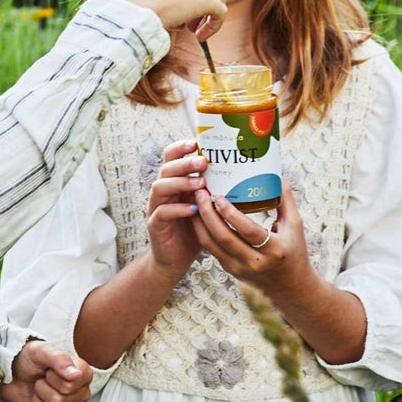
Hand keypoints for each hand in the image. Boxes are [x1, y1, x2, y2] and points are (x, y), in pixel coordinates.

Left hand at [0, 340, 93, 401]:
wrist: (15, 373)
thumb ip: (59, 359)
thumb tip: (76, 375)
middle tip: (40, 381)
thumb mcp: (40, 351)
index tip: (48, 370)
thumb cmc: (30, 360)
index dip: (50, 378)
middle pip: (58, 401)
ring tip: (38, 392)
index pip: (67, 385)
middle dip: (41, 390)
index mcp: (83, 374)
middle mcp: (83, 393)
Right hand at [105, 0, 227, 35]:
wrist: (124, 13)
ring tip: (194, 32)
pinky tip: (200, 37)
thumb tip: (181, 9)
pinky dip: (214, 25)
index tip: (181, 13)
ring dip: (209, 15)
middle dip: (202, 5)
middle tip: (189, 25)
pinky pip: (220, 12)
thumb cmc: (127, 8)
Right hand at [147, 138, 207, 279]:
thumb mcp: (206, 206)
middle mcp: (163, 192)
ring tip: (200, 183)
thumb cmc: (194, 230)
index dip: (180, 147)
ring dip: (180, 182)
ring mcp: (156, 208)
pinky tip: (193, 209)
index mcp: (174, 183)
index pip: (170, 157)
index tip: (196, 142)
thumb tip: (246, 174)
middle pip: (165, 168)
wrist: (175, 259)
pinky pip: (162, 212)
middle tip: (203, 162)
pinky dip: (177, 208)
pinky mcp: (155, 225)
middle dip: (184, 162)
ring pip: (159, 187)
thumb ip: (215, 190)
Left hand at [192, 188, 313, 295]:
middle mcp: (254, 262)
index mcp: (273, 250)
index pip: (248, 230)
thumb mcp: (296, 226)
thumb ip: (286, 200)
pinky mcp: (230, 271)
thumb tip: (276, 173)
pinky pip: (211, 249)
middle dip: (207, 214)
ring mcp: (239, 269)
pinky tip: (197, 216)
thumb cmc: (295, 252)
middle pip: (223, 237)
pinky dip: (202, 231)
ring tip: (195, 201)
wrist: (290, 287)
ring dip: (199, 222)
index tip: (219, 196)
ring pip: (211, 244)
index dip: (231, 214)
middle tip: (200, 193)